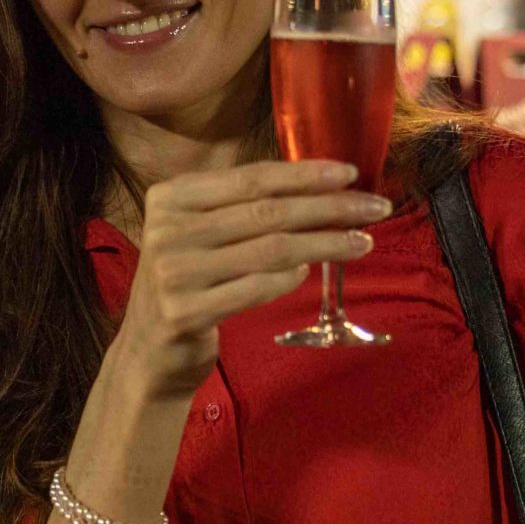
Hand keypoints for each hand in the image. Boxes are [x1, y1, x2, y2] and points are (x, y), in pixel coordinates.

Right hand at [110, 160, 390, 398]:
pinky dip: (290, 279)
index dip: (304, 174)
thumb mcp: (200, 233)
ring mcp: (174, 272)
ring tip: (363, 241)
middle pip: (267, 212)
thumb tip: (320, 188)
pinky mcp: (185, 311)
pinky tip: (312, 272)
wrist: (149, 350)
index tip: (351, 173)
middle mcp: (168, 229)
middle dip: (329, 207)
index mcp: (171, 197)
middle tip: (375, 207)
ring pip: (271, 250)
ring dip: (326, 244)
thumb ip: (241, 208)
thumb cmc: (187, 282)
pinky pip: (257, 288)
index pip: (251, 178)